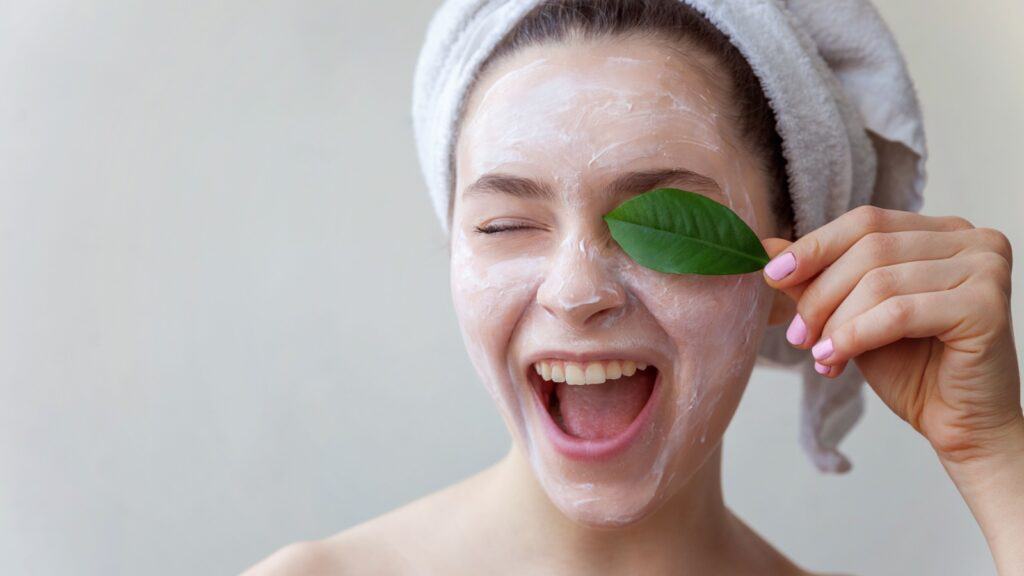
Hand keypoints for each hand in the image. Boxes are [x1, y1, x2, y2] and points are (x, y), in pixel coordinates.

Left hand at [761, 205, 1020, 464]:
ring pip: (880, 282)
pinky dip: (855, 336)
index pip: (866, 221)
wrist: (959, 425)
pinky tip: (834, 360)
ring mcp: (986, 269)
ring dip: (836, 322)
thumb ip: (819, 278)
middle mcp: (972, 241)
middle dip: (821, 294)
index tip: (772, 275)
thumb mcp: (853, 314)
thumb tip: (765, 246)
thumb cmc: (911, 368)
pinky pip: (898, 313)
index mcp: (942, 232)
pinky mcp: (986, 306)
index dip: (815, 246)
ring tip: (819, 354)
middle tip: (797, 335)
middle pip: (870, 249)